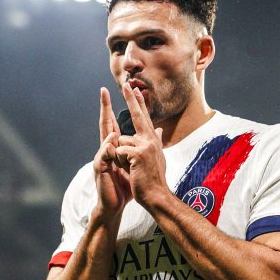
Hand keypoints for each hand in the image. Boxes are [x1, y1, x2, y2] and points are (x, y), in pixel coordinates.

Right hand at [92, 87, 131, 220]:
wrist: (116, 204)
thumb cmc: (126, 184)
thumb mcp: (137, 163)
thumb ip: (144, 145)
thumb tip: (156, 130)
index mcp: (116, 147)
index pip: (114, 123)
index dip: (115, 108)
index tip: (116, 92)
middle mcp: (106, 149)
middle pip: (105, 124)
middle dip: (104, 107)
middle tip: (103, 91)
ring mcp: (102, 157)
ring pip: (105, 138)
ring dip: (109, 128)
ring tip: (111, 119)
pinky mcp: (100, 168)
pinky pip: (104, 154)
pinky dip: (108, 147)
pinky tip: (112, 141)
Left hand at [115, 83, 169, 209]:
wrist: (156, 194)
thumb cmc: (154, 177)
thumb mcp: (156, 156)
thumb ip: (156, 140)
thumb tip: (158, 129)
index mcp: (152, 139)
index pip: (144, 117)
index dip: (139, 103)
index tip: (135, 89)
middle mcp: (150, 139)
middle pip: (138, 115)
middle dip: (132, 99)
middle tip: (126, 84)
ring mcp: (145, 145)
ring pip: (122, 141)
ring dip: (121, 156)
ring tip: (132, 168)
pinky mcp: (138, 153)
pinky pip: (121, 150)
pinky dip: (122, 162)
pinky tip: (131, 170)